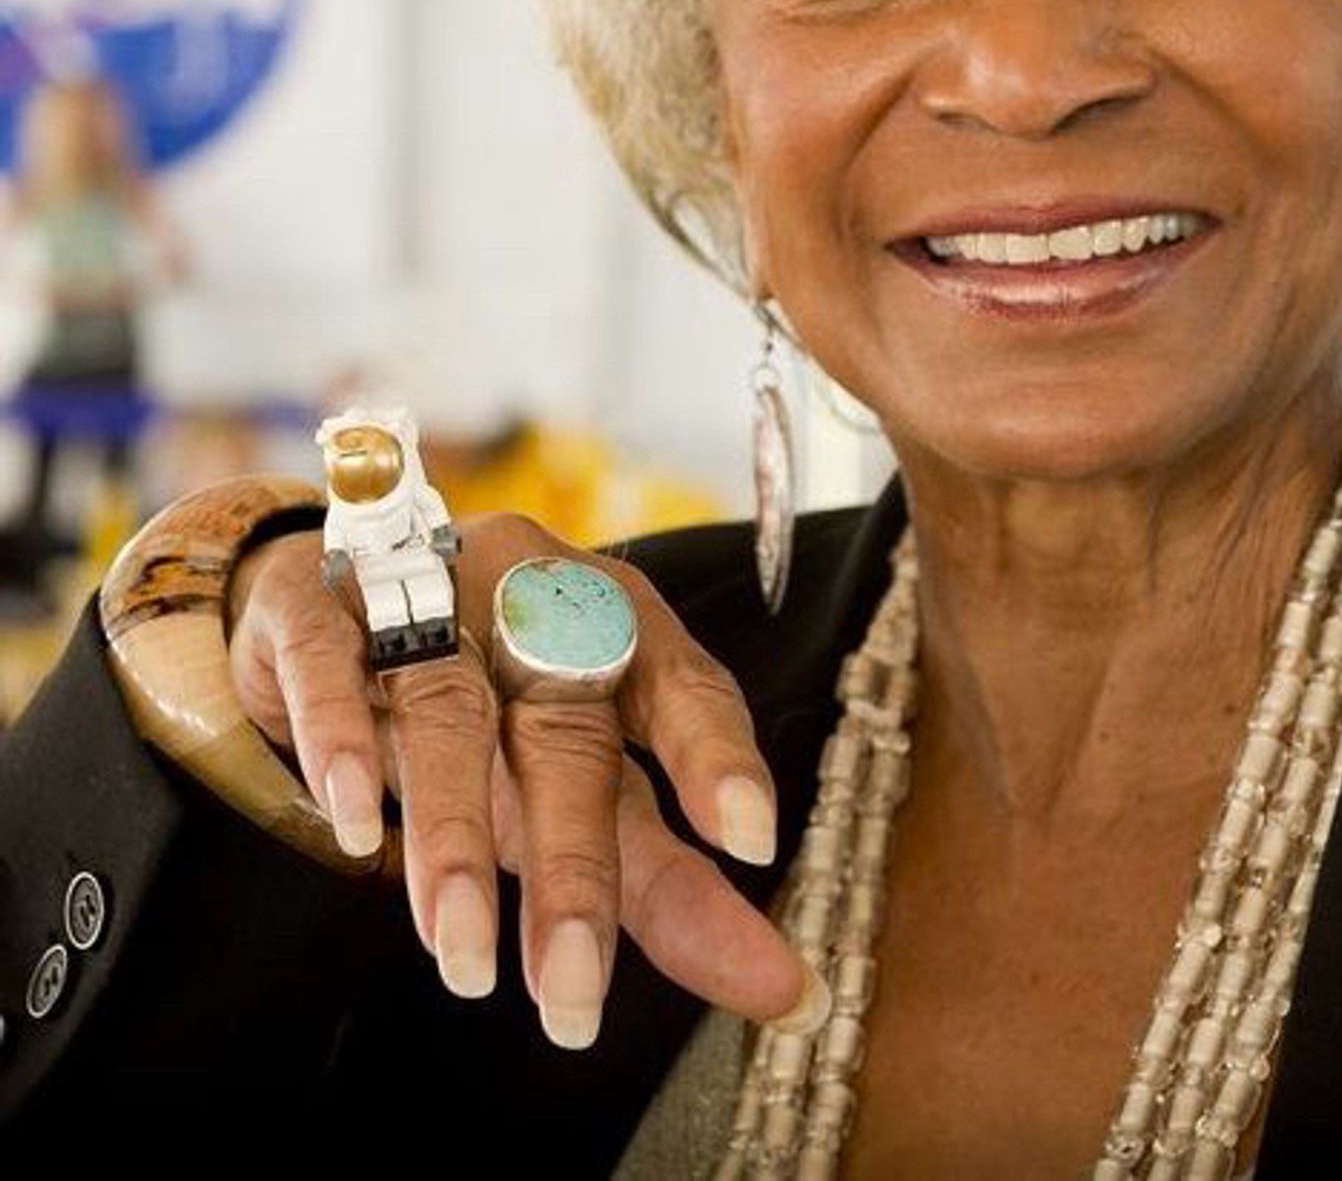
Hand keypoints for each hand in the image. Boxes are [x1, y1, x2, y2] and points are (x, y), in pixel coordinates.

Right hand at [225, 515, 817, 1049]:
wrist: (327, 611)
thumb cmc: (489, 706)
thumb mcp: (582, 782)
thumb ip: (668, 882)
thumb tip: (782, 989)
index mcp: (617, 620)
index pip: (684, 682)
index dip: (718, 755)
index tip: (752, 841)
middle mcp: (533, 591)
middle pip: (565, 724)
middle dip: (572, 863)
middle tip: (572, 993)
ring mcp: (426, 587)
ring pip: (450, 704)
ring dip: (454, 835)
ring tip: (463, 956)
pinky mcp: (321, 603)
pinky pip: (332, 660)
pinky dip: (346, 738)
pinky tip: (360, 823)